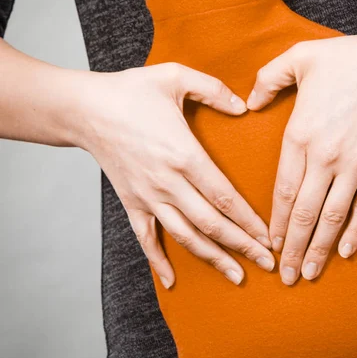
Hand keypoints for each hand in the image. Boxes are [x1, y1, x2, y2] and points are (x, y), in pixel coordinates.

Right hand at [81, 62, 273, 287]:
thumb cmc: (130, 92)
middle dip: (242, 247)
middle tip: (268, 265)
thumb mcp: (175, 77)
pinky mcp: (132, 203)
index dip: (249, 220)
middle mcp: (168, 183)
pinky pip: (146, 239)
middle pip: (211, 224)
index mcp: (184, 154)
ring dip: (213, 259)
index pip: (224, 196)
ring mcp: (148, 197)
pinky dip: (158, 262)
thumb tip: (243, 107)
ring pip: (185, 237)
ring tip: (237, 277)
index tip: (269, 237)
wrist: (85, 110)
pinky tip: (171, 281)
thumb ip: (214, 90)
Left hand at [247, 29, 356, 284]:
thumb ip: (268, 80)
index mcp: (299, 136)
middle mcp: (324, 157)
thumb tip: (248, 101)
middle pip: (304, 213)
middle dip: (292, 247)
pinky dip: (355, 231)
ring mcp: (354, 165)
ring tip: (308, 273)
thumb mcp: (298, 59)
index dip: (275, 222)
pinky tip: (346, 252)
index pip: (283, 191)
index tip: (269, 244)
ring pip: (332, 217)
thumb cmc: (346, 59)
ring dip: (319, 248)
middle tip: (284, 276)